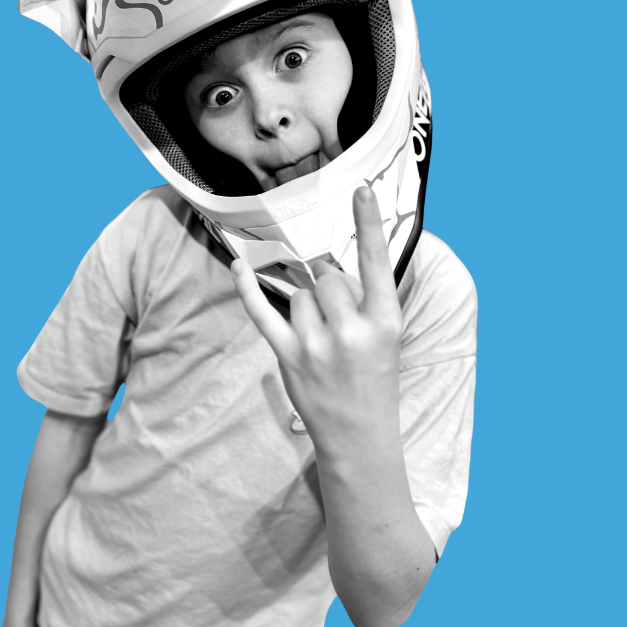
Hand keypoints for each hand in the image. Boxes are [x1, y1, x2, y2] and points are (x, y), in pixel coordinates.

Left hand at [231, 187, 403, 455]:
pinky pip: (263, 312)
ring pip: (300, 294)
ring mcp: (318, 345)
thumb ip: (364, 299)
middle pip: (328, 276)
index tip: (361, 189)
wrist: (361, 437)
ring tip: (323, 335)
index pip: (376, 263)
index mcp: (385, 321)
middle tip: (338, 313)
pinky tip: (240, 266)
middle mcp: (352, 331)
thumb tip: (326, 266)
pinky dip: (248, 288)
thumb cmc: (375, 379)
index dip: (368, 224)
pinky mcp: (289, 356)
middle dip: (328, 284)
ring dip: (306, 304)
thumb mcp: (386, 337)